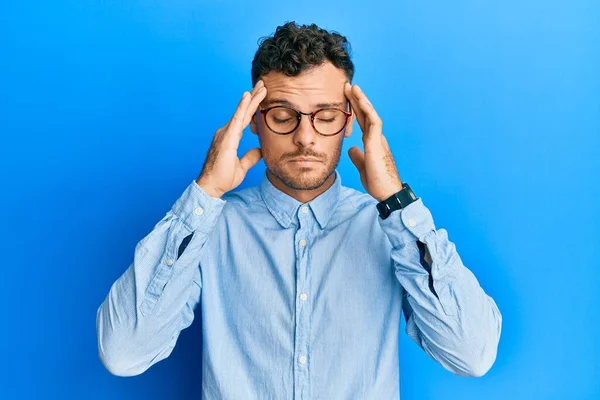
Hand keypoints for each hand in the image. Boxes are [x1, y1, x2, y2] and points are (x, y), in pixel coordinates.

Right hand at [196, 81, 267, 197]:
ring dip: (252, 99)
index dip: (253, 107)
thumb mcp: (242, 166)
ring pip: (242, 112)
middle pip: (244, 112)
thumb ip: (250, 157)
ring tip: (261, 87)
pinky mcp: (226, 137)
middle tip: (263, 84)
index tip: (262, 96)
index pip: (245, 119)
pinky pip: (236, 119)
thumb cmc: (222, 178)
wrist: (211, 187)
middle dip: (254, 98)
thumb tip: (260, 150)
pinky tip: (248, 96)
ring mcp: (225, 133)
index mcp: (230, 137)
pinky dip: (243, 107)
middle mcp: (226, 132)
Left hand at [344, 82, 403, 201]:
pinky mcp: (377, 144)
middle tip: (348, 86)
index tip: (347, 100)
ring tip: (353, 87)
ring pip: (370, 114)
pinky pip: (374, 122)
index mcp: (372, 143)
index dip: (355, 111)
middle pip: (366, 115)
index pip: (363, 123)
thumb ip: (358, 157)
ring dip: (362, 100)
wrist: (388, 193)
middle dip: (357, 100)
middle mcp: (377, 138)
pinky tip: (360, 101)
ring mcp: (378, 140)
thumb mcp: (363, 167)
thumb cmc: (378, 183)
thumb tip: (351, 149)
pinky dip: (367, 110)